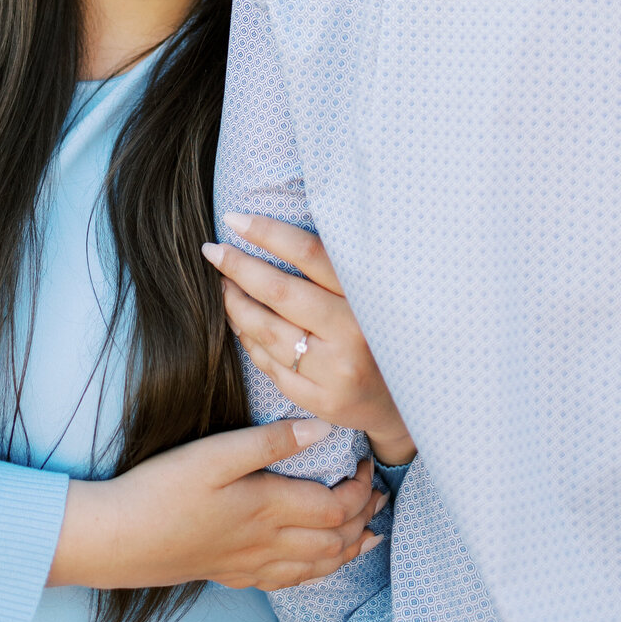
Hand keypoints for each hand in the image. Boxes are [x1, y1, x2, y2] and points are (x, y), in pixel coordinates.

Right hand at [47, 419, 385, 592]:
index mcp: (269, 508)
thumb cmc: (162, 489)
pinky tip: (317, 566)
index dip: (360, 488)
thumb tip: (322, 431)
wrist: (120, 539)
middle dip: (364, 518)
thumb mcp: (214, 453)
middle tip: (380, 497)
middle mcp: (268, 544)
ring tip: (369, 536)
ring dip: (349, 550)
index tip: (366, 463)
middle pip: (335, 540)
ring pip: (318, 567)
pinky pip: (291, 582)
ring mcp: (251, 565)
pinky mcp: (233, 574)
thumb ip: (270, 442)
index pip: (336, 506)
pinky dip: (317, 573)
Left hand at [202, 213, 416, 467]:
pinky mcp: (323, 402)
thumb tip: (274, 229)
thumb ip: (334, 268)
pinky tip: (241, 325)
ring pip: (267, 332)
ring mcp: (336, 372)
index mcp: (366, 296)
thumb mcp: (371, 294)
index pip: (310, 253)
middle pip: (280, 292)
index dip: (268, 232)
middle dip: (238, 268)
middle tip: (212, 250)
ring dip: (236, 306)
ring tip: (222, 287)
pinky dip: (250, 342)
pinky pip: (271, 367)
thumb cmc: (381, 332)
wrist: (408, 401)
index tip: (234, 219)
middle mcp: (353, 333)